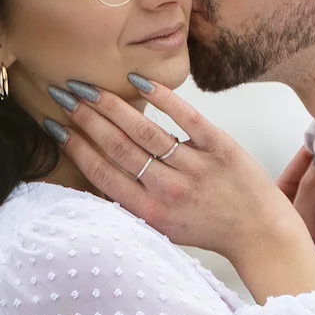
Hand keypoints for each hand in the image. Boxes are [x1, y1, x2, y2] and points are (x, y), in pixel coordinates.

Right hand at [45, 79, 314, 300]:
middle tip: (64, 94)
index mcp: (151, 212)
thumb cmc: (209, 228)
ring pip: (145, 132)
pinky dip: (163, 98)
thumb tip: (98, 169)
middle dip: (86, 118)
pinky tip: (139, 81)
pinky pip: (188, 119)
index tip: (54, 125)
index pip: (104, 174)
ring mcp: (196, 168)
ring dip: (112, 106)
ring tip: (89, 87)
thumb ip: (134, 201)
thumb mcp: (164, 226)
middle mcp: (170, 191)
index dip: (75, 148)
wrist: (260, 233)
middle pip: (118, 148)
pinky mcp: (222, 148)